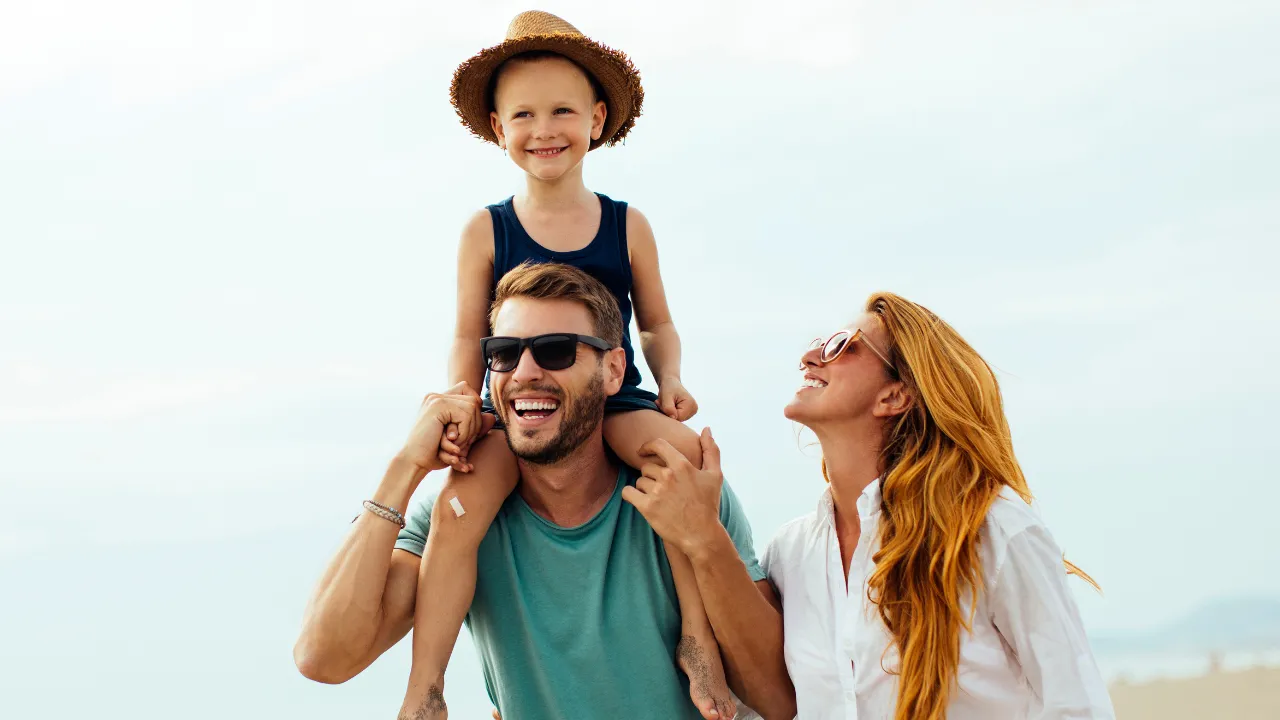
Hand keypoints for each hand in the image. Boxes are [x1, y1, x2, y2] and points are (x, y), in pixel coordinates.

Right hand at [399, 382, 495, 473]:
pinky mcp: (437, 405)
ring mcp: (436, 399)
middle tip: (461, 443)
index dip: (474, 410)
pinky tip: (452, 443)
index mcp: (439, 401)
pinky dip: (464, 432)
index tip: (465, 430)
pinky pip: (466, 415)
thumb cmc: (435, 454)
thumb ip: (474, 427)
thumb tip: (492, 417)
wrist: (414, 462)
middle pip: (474, 400)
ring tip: (455, 445)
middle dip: (474, 425)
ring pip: (472, 407)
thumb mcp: (459, 440)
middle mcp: (436, 396)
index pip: (468, 390)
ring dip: (469, 431)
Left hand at [621, 428, 722, 556]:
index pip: (657, 445)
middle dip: (651, 475)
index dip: (647, 446)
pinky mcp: (646, 507)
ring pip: (639, 481)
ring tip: (658, 499)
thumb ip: (710, 449)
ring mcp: (656, 492)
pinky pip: (628, 493)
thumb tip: (707, 429)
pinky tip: (638, 499)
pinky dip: (630, 495)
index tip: (643, 451)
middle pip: (646, 466)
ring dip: (645, 488)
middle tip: (661, 488)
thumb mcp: (715, 475)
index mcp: (682, 465)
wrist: (701, 535)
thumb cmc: (708, 504)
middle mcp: (668, 476)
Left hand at [657, 376, 698, 420]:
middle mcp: (694, 409)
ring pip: (676, 419)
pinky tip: (669, 405)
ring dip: (668, 412)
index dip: (666, 412)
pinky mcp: (687, 413)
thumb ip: (668, 408)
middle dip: (667, 412)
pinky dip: (670, 412)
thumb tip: (673, 418)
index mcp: (691, 405)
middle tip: (661, 403)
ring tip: (666, 403)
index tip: (661, 403)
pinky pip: (676, 417)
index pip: (677, 417)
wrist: (670, 383)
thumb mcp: (665, 396)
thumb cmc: (668, 388)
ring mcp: (691, 412)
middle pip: (677, 419)